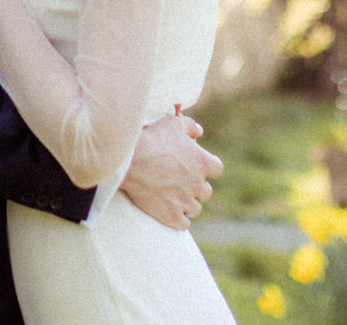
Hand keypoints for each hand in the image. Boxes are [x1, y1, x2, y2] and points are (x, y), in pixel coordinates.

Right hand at [118, 108, 221, 230]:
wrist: (129, 162)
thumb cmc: (151, 139)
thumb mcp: (172, 123)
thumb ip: (190, 127)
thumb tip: (199, 132)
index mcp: (202, 162)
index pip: (217, 169)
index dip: (207, 167)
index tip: (196, 166)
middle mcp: (198, 185)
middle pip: (206, 191)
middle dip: (196, 187)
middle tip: (180, 182)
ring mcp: (185, 202)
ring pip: (195, 208)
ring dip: (187, 203)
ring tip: (173, 197)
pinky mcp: (172, 217)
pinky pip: (184, 224)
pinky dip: (179, 219)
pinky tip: (170, 211)